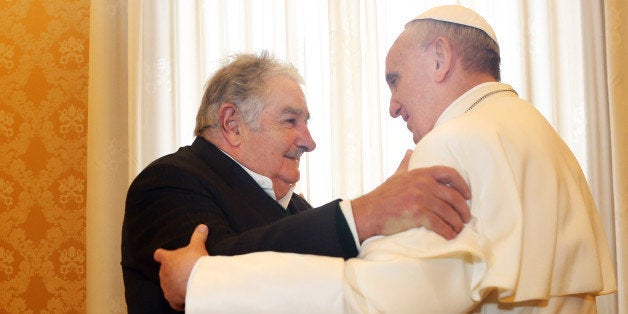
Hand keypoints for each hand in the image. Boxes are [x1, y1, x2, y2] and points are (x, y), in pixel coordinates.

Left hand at [153, 224, 209, 310]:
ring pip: (168, 285)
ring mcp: (166, 287)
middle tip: (185, 270)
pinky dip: (177, 299)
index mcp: (167, 260)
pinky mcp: (172, 299)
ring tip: (186, 283)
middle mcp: (164, 274)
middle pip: (164, 271)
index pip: (159, 254)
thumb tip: (202, 226)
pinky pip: (173, 300)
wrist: (198, 283)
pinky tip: (185, 298)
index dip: (161, 255)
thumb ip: (198, 236)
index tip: (161, 255)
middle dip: (173, 271)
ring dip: (175, 284)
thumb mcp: (197, 247)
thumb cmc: (194, 263)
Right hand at [352, 151, 470, 240]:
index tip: (468, 195)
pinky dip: (447, 231)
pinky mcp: (416, 213)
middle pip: (453, 196)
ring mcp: (420, 198)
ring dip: (456, 223)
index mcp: (420, 173)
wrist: (368, 212)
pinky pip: (439, 223)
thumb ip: (405, 164)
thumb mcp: (396, 176)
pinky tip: (449, 235)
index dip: (462, 185)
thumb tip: (409, 151)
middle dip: (463, 209)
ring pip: (448, 212)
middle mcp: (423, 183)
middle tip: (466, 218)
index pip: (449, 173)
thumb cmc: (383, 196)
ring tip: (458, 229)